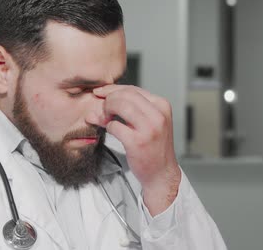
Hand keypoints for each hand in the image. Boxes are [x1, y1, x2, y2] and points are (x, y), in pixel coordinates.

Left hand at [88, 85, 181, 215]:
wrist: (162, 173)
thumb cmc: (154, 146)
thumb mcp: (149, 121)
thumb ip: (131, 107)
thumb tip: (103, 95)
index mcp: (162, 106)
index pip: (133, 90)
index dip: (113, 89)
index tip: (100, 92)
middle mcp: (158, 115)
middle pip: (125, 95)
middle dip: (108, 99)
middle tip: (102, 109)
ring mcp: (149, 128)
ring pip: (120, 106)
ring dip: (106, 111)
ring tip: (104, 118)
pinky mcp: (138, 142)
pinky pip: (114, 126)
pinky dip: (108, 126)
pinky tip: (109, 130)